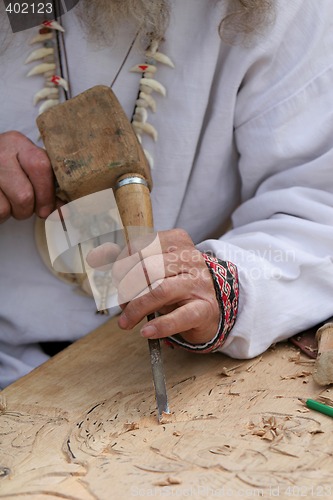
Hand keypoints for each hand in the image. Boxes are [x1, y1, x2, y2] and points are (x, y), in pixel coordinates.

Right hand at [0, 131, 55, 222]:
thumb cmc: (11, 166)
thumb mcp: (27, 164)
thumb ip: (47, 184)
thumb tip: (64, 212)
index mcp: (18, 143)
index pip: (41, 167)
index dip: (47, 193)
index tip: (49, 208)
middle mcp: (0, 154)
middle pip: (25, 195)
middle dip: (31, 209)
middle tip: (29, 208)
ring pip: (8, 208)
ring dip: (14, 213)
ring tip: (11, 202)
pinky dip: (2, 215)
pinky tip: (2, 201)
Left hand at [87, 228, 219, 344]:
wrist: (211, 306)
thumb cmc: (177, 285)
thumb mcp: (155, 267)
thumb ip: (129, 261)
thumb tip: (96, 256)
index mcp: (177, 242)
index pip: (142, 245)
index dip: (122, 263)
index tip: (118, 278)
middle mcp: (190, 259)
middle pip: (148, 267)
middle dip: (127, 287)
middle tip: (122, 303)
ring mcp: (198, 284)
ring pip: (161, 291)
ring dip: (137, 308)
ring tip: (127, 322)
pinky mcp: (204, 309)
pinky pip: (180, 316)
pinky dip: (160, 325)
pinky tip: (147, 332)